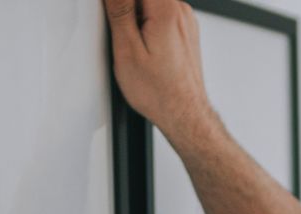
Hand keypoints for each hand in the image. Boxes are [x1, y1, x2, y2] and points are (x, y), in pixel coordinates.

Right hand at [104, 0, 218, 148]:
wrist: (183, 114)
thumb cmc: (159, 91)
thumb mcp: (127, 48)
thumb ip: (119, 9)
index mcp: (167, 10)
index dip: (119, 3)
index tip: (114, 16)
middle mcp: (181, 12)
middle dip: (126, 9)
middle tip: (122, 34)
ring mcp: (186, 22)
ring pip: (151, 5)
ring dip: (137, 18)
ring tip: (136, 46)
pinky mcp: (186, 32)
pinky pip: (162, 17)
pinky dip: (149, 26)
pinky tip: (146, 50)